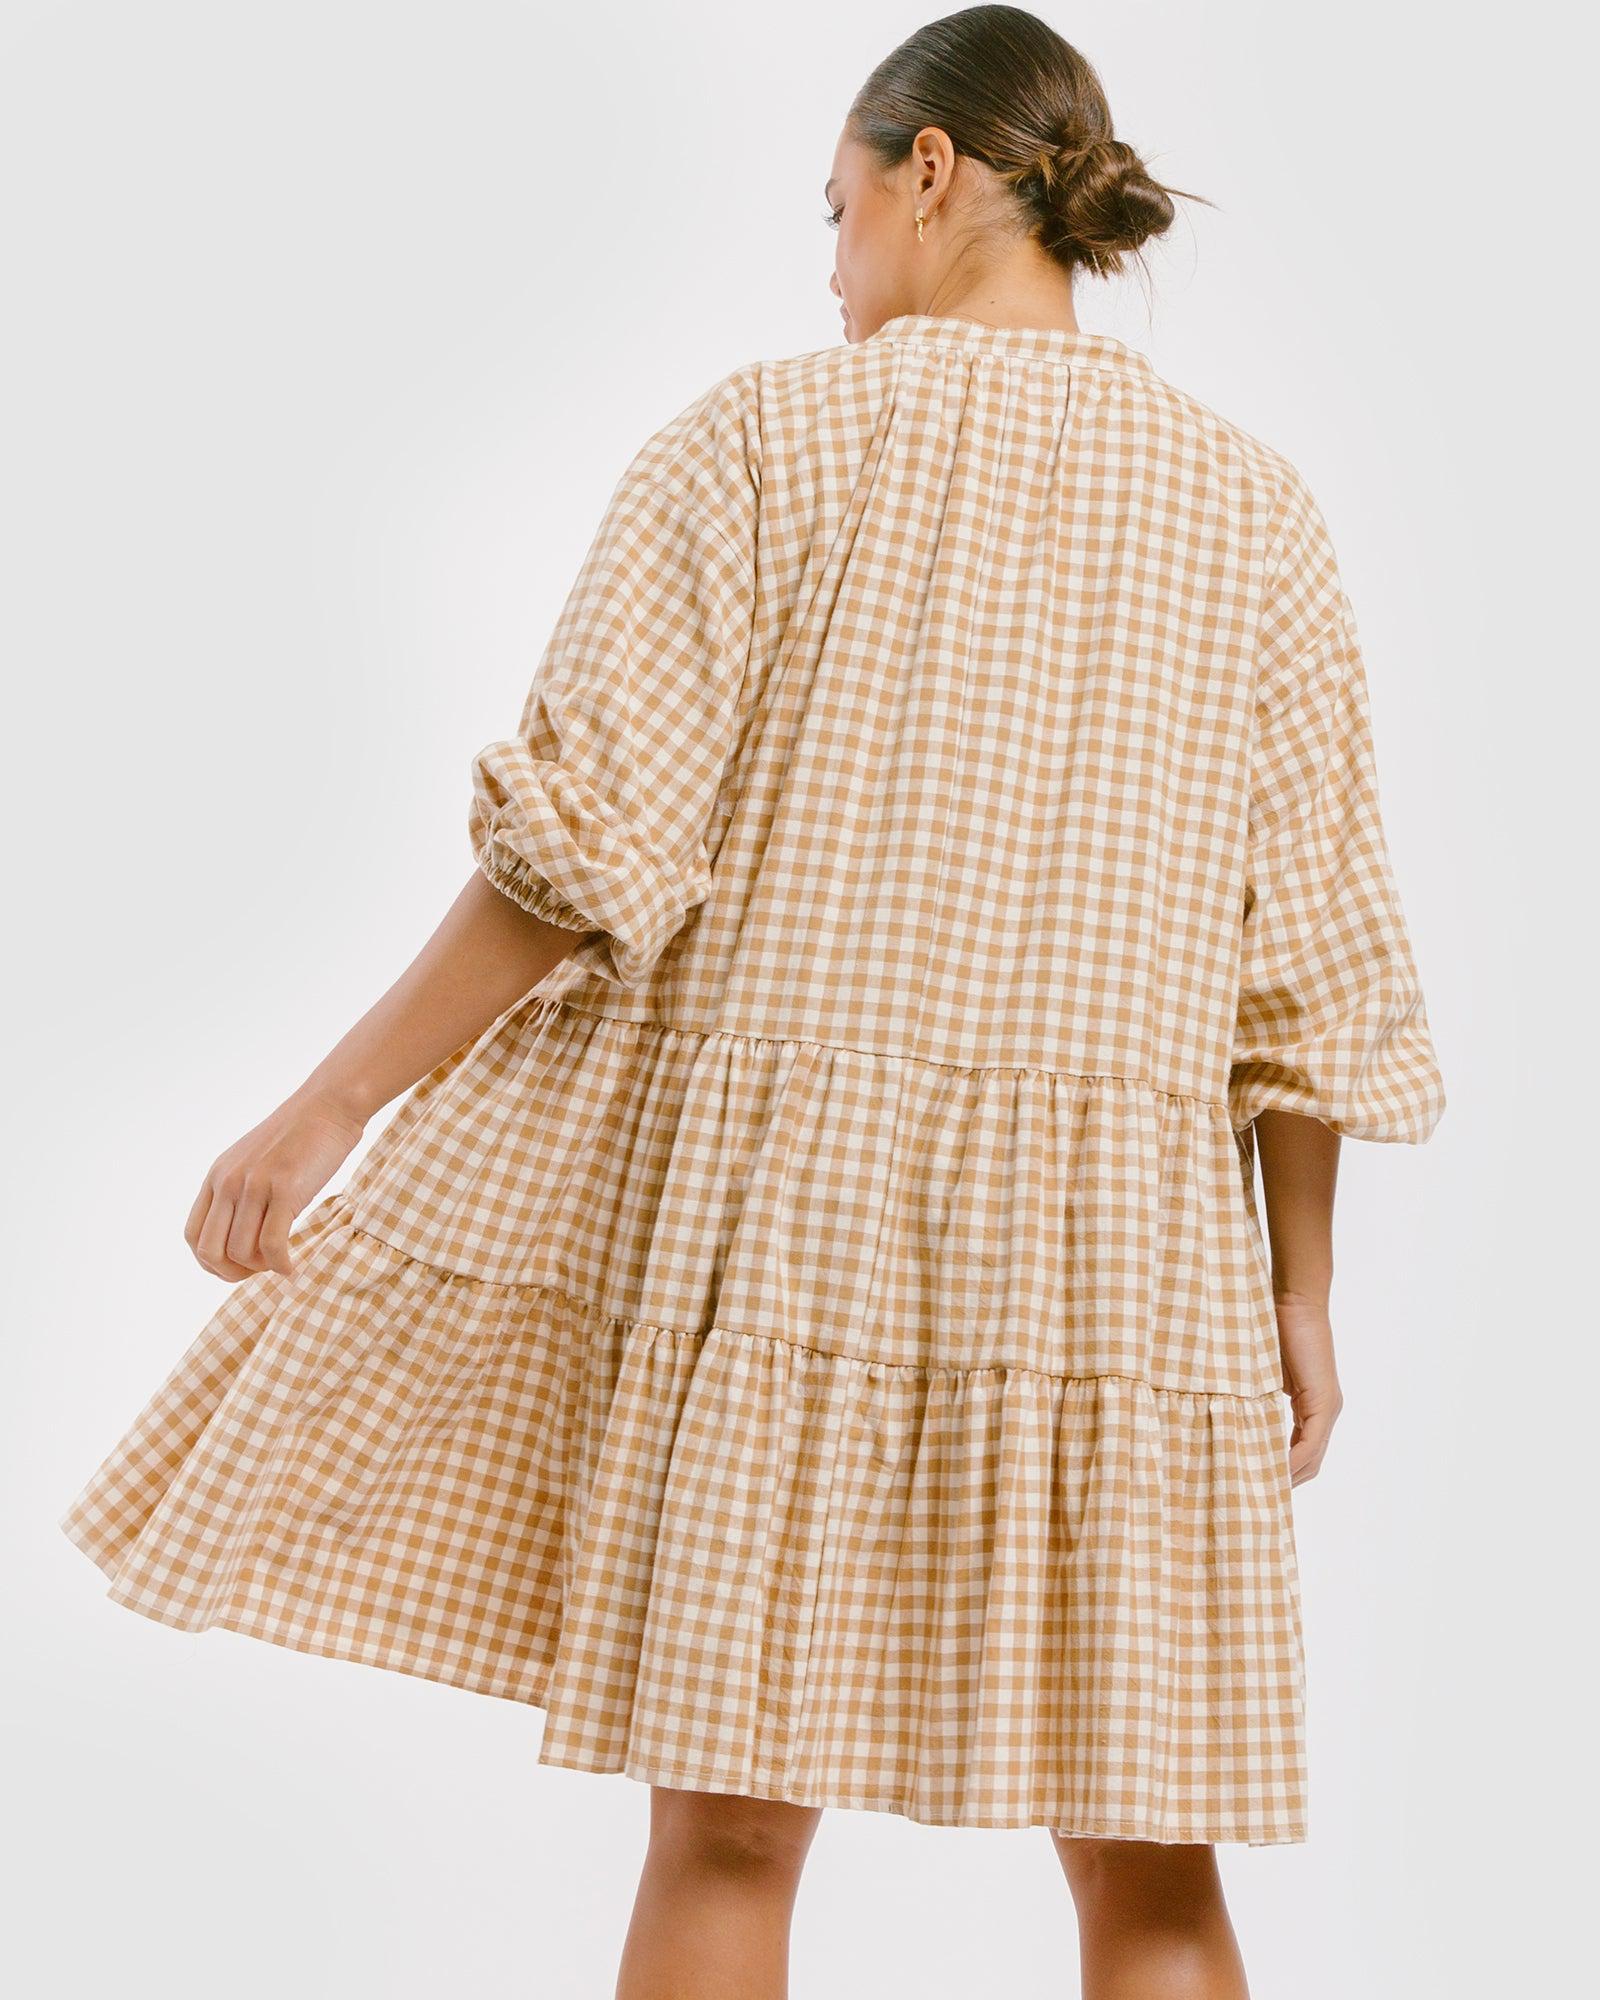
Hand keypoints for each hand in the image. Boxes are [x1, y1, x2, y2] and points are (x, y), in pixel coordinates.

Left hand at [184, 1090, 366, 1280]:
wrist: (329, 1106)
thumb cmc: (300, 1137)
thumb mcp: (254, 1161)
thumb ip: (240, 1191)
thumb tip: (240, 1234)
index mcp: (217, 1176)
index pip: (193, 1234)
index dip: (210, 1261)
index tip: (237, 1267)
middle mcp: (229, 1181)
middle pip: (210, 1250)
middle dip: (231, 1273)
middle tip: (257, 1271)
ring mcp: (255, 1185)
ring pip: (241, 1252)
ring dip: (260, 1268)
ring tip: (280, 1262)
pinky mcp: (286, 1190)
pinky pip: (272, 1245)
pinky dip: (281, 1265)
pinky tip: (292, 1266)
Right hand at [1274, 1290, 1342, 1485]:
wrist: (1296, 1303)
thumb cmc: (1276, 1328)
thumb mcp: (1263, 1374)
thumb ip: (1260, 1398)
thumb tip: (1237, 1417)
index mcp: (1313, 1405)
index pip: (1303, 1450)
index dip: (1285, 1470)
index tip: (1259, 1482)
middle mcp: (1326, 1411)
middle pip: (1312, 1461)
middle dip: (1288, 1480)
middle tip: (1258, 1495)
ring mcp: (1328, 1408)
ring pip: (1313, 1457)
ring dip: (1290, 1475)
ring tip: (1263, 1490)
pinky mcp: (1324, 1402)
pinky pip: (1310, 1443)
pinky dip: (1294, 1460)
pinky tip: (1275, 1471)